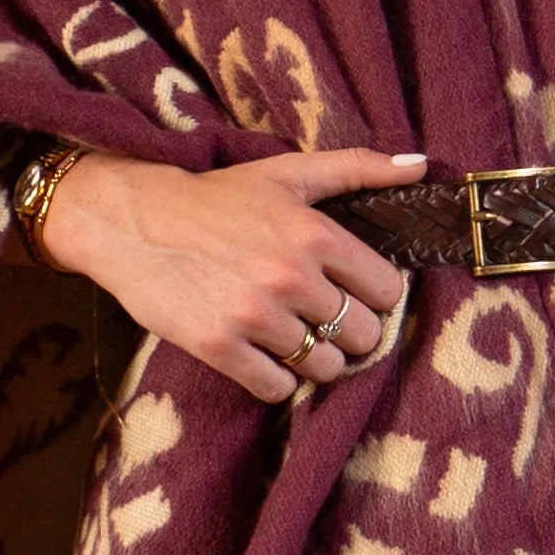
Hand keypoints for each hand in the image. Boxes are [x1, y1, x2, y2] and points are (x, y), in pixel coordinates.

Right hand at [33, 143, 428, 407]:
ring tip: (290, 337)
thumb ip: (358, 168)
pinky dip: (275, 380)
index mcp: (315, 233)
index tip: (351, 292)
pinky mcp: (219, 346)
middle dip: (348, 332)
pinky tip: (261, 355)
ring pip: (323, 367)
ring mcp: (254, 314)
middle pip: (362, 336)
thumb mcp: (287, 172)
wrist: (133, 221)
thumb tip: (421, 165)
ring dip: (313, 359)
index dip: (373, 296)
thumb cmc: (216, 197)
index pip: (387, 291)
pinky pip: (277, 389)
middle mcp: (290, 276)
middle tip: (321, 320)